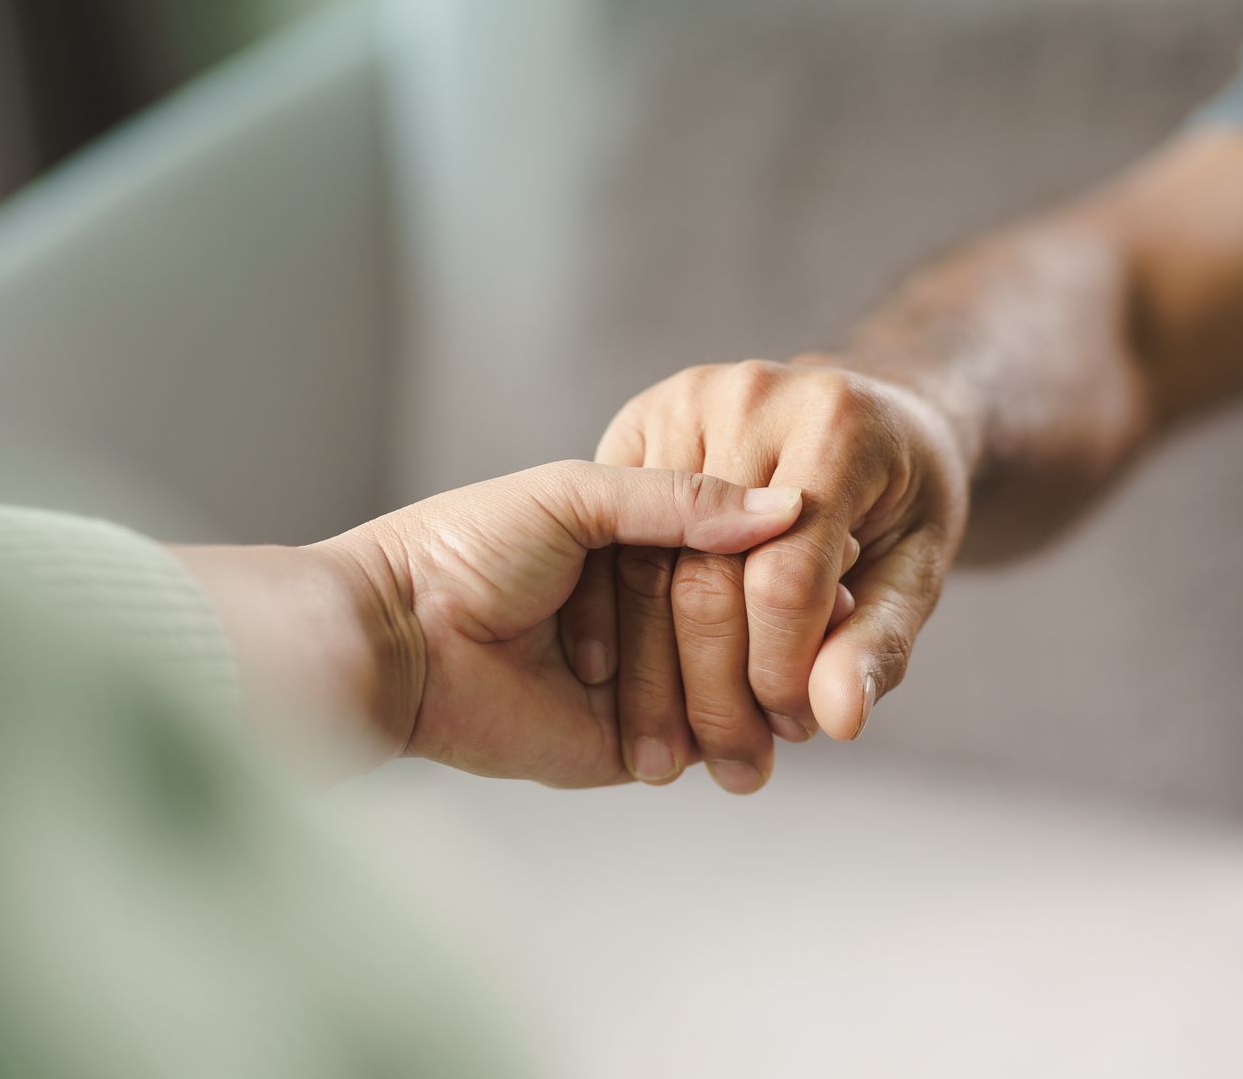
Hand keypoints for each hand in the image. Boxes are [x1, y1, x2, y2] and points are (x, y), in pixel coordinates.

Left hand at [178, 461, 802, 785]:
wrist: (398, 639)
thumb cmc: (468, 548)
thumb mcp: (576, 496)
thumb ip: (678, 500)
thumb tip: (788, 507)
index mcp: (632, 543)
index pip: (731, 551)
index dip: (784, 556)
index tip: (844, 549)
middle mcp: (643, 613)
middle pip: (742, 623)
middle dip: (788, 632)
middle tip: (841, 623)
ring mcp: (641, 683)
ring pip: (730, 688)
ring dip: (769, 691)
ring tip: (812, 684)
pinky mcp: (626, 746)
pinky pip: (698, 746)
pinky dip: (736, 741)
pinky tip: (774, 732)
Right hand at [565, 359, 969, 792]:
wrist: (866, 412)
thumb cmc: (901, 495)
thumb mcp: (917, 567)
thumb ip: (878, 642)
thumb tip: (838, 720)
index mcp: (834, 424)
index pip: (785, 576)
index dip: (781, 671)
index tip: (791, 731)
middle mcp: (749, 397)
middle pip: (705, 575)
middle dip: (716, 689)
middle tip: (734, 764)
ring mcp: (681, 403)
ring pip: (645, 566)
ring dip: (655, 675)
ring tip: (679, 755)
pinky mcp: (634, 422)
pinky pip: (610, 541)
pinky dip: (614, 625)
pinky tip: (627, 692)